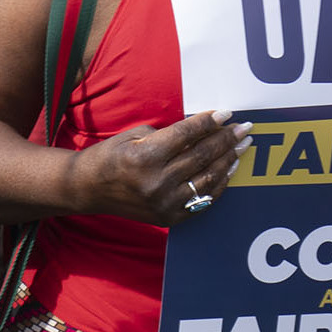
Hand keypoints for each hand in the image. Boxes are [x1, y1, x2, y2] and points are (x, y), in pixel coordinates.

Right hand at [66, 108, 250, 225]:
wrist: (88, 189)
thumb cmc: (110, 156)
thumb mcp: (133, 136)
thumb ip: (168, 135)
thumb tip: (203, 130)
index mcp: (144, 156)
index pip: (187, 135)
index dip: (208, 122)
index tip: (225, 114)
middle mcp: (157, 181)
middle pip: (202, 155)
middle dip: (226, 139)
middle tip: (243, 128)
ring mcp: (164, 202)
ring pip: (208, 178)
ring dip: (228, 160)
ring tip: (241, 147)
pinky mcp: (169, 216)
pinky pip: (203, 199)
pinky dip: (219, 183)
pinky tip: (228, 169)